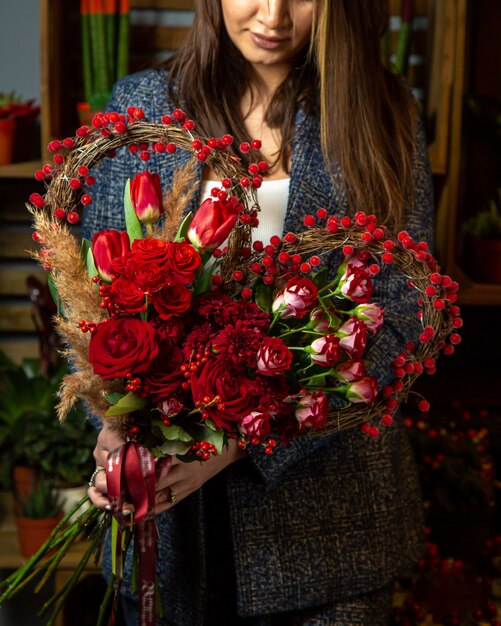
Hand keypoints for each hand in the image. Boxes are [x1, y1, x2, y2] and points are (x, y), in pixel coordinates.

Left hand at [87, 423, 246, 513]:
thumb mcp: (184, 429)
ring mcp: (187, 483)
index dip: (133, 469)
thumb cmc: (205, 432)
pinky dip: (150, 510)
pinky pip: (167, 505)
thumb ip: (162, 434)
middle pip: (151, 483)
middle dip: (130, 488)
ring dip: (137, 502)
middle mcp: (183, 469)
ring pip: (157, 497)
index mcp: (180, 450)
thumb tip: (134, 435)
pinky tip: (134, 513)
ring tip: (116, 504)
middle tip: (108, 490)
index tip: (114, 469)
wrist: (229, 447)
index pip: (151, 464)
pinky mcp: (189, 491)